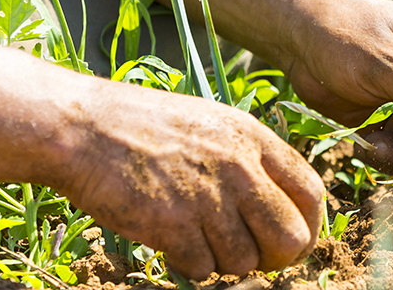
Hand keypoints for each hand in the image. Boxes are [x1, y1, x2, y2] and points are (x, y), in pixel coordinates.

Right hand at [52, 85, 322, 278]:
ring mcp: (207, 198)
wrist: (81, 128)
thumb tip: (280, 204)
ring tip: (199, 238)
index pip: (311, 192)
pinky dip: (190, 265)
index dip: (308, 225)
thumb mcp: (211, 123)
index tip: (294, 240)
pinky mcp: (174, 226)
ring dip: (226, 261)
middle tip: (254, 257)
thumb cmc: (142, 126)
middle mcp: (238, 168)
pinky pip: (204, 269)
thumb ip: (249, 159)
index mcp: (252, 139)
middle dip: (276, 257)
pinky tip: (172, 241)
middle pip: (291, 237)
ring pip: (246, 260)